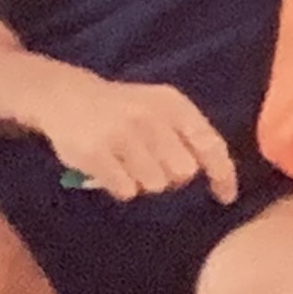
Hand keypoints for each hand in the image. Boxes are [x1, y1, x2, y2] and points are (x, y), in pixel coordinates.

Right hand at [17, 67, 239, 201]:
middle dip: (172, 176)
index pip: (210, 144)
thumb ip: (189, 135)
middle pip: (184, 172)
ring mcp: (123, 135)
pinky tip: (110, 169)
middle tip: (151, 164)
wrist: (66, 97)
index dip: (222, 174)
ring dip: (144, 182)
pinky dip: (121, 187)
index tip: (225, 197)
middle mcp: (151, 117)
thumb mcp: (160, 107)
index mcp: (172, 104)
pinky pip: (127, 191)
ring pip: (155, 185)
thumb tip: (219, 177)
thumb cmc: (124, 108)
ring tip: (127, 163)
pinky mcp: (97, 154)